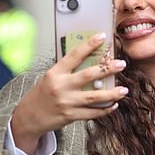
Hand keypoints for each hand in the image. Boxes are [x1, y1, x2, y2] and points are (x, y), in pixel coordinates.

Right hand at [11, 33, 128, 154]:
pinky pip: (92, 113)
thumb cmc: (42, 95)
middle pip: (88, 76)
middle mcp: (61, 87)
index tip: (102, 37)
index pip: (74, 55)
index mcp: (55, 73)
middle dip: (107, 69)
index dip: (89, 45)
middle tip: (121, 64)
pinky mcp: (71, 116)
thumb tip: (89, 63)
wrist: (30, 116)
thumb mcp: (50, 78)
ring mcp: (67, 102)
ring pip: (94, 97)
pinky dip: (104, 110)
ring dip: (111, 93)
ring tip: (124, 90)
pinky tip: (113, 105)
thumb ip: (67, 72)